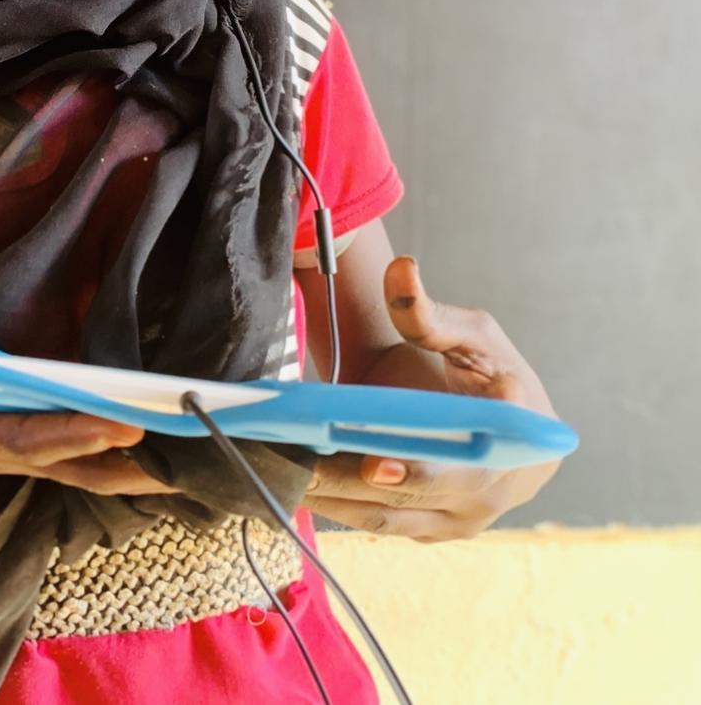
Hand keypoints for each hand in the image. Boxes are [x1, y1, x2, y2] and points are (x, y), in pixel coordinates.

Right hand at [0, 378, 175, 550]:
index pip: (20, 438)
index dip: (66, 434)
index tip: (115, 426)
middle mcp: (8, 445)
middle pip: (75, 452)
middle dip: (128, 447)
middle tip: (187, 431)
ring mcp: (28, 446)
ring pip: (94, 459)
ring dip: (146, 456)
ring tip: (208, 439)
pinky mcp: (38, 438)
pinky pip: (93, 451)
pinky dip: (137, 451)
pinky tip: (185, 439)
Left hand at [303, 256, 561, 542]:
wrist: (494, 415)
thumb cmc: (486, 369)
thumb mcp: (470, 332)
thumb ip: (428, 310)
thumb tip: (401, 268)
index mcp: (517, 440)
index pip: (467, 464)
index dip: (419, 471)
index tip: (371, 465)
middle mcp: (495, 491)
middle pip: (412, 498)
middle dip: (349, 484)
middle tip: (295, 464)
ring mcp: (463, 518)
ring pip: (389, 519)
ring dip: (333, 500)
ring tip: (280, 471)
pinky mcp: (433, 529)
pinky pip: (380, 524)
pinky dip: (338, 507)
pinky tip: (295, 483)